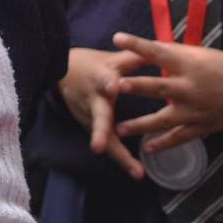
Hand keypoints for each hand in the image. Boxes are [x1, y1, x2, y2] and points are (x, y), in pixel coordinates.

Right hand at [59, 45, 148, 178]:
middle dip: (99, 134)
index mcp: (100, 79)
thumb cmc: (92, 65)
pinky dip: (121, 158)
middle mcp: (93, 101)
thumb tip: (160, 49)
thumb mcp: (112, 58)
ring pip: (104, 139)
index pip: (104, 81)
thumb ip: (135, 57)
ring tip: (137, 173)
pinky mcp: (91, 128)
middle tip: (98, 148)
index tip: (113, 87)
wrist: (62, 74)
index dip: (109, 84)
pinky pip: (108, 144)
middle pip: (97, 119)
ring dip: (119, 156)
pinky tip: (136, 171)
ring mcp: (90, 117)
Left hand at [111, 32, 222, 153]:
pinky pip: (179, 137)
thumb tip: (149, 49)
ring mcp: (195, 110)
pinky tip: (146, 148)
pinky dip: (163, 144)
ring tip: (119, 129)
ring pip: (164, 119)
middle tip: (115, 86)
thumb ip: (175, 54)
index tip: (117, 37)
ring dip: (141, 124)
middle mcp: (190, 87)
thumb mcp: (202, 54)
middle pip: (158, 87)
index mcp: (190, 64)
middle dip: (136, 87)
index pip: (158, 52)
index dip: (137, 44)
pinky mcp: (202, 127)